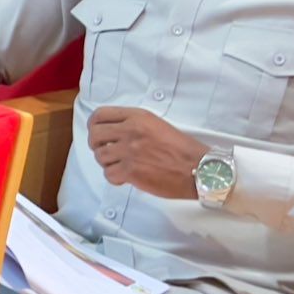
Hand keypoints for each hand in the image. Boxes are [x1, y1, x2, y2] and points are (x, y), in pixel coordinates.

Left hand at [88, 107, 208, 199]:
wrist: (198, 168)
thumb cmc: (182, 149)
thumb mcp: (156, 125)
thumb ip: (134, 125)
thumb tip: (113, 133)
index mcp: (137, 117)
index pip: (100, 115)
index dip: (94, 125)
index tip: (97, 132)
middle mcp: (130, 131)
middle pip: (95, 135)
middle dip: (97, 145)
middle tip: (107, 152)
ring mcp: (129, 151)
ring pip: (100, 156)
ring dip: (108, 163)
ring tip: (122, 165)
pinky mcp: (131, 171)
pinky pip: (109, 174)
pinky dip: (115, 178)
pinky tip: (127, 177)